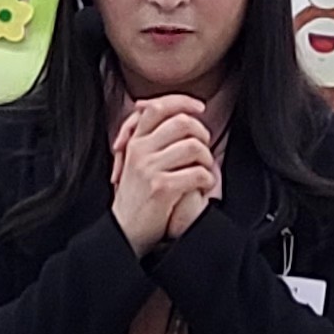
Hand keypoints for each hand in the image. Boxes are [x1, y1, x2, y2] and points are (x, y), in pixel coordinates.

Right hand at [112, 100, 223, 253]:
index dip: (182, 102)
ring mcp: (149, 169)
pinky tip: (204, 186)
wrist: (125, 231)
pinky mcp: (161, 188)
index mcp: (135, 141)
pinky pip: (197, 173)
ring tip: (206, 171)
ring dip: (208, 158)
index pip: (158, 107)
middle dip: (202, 133)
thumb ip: (152, 140)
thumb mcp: (137, 162)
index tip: (200, 108)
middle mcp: (139, 151)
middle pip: (181, 122)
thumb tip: (177, 116)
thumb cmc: (139, 197)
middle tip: (205, 148)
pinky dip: (208, 179)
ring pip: (194, 147)